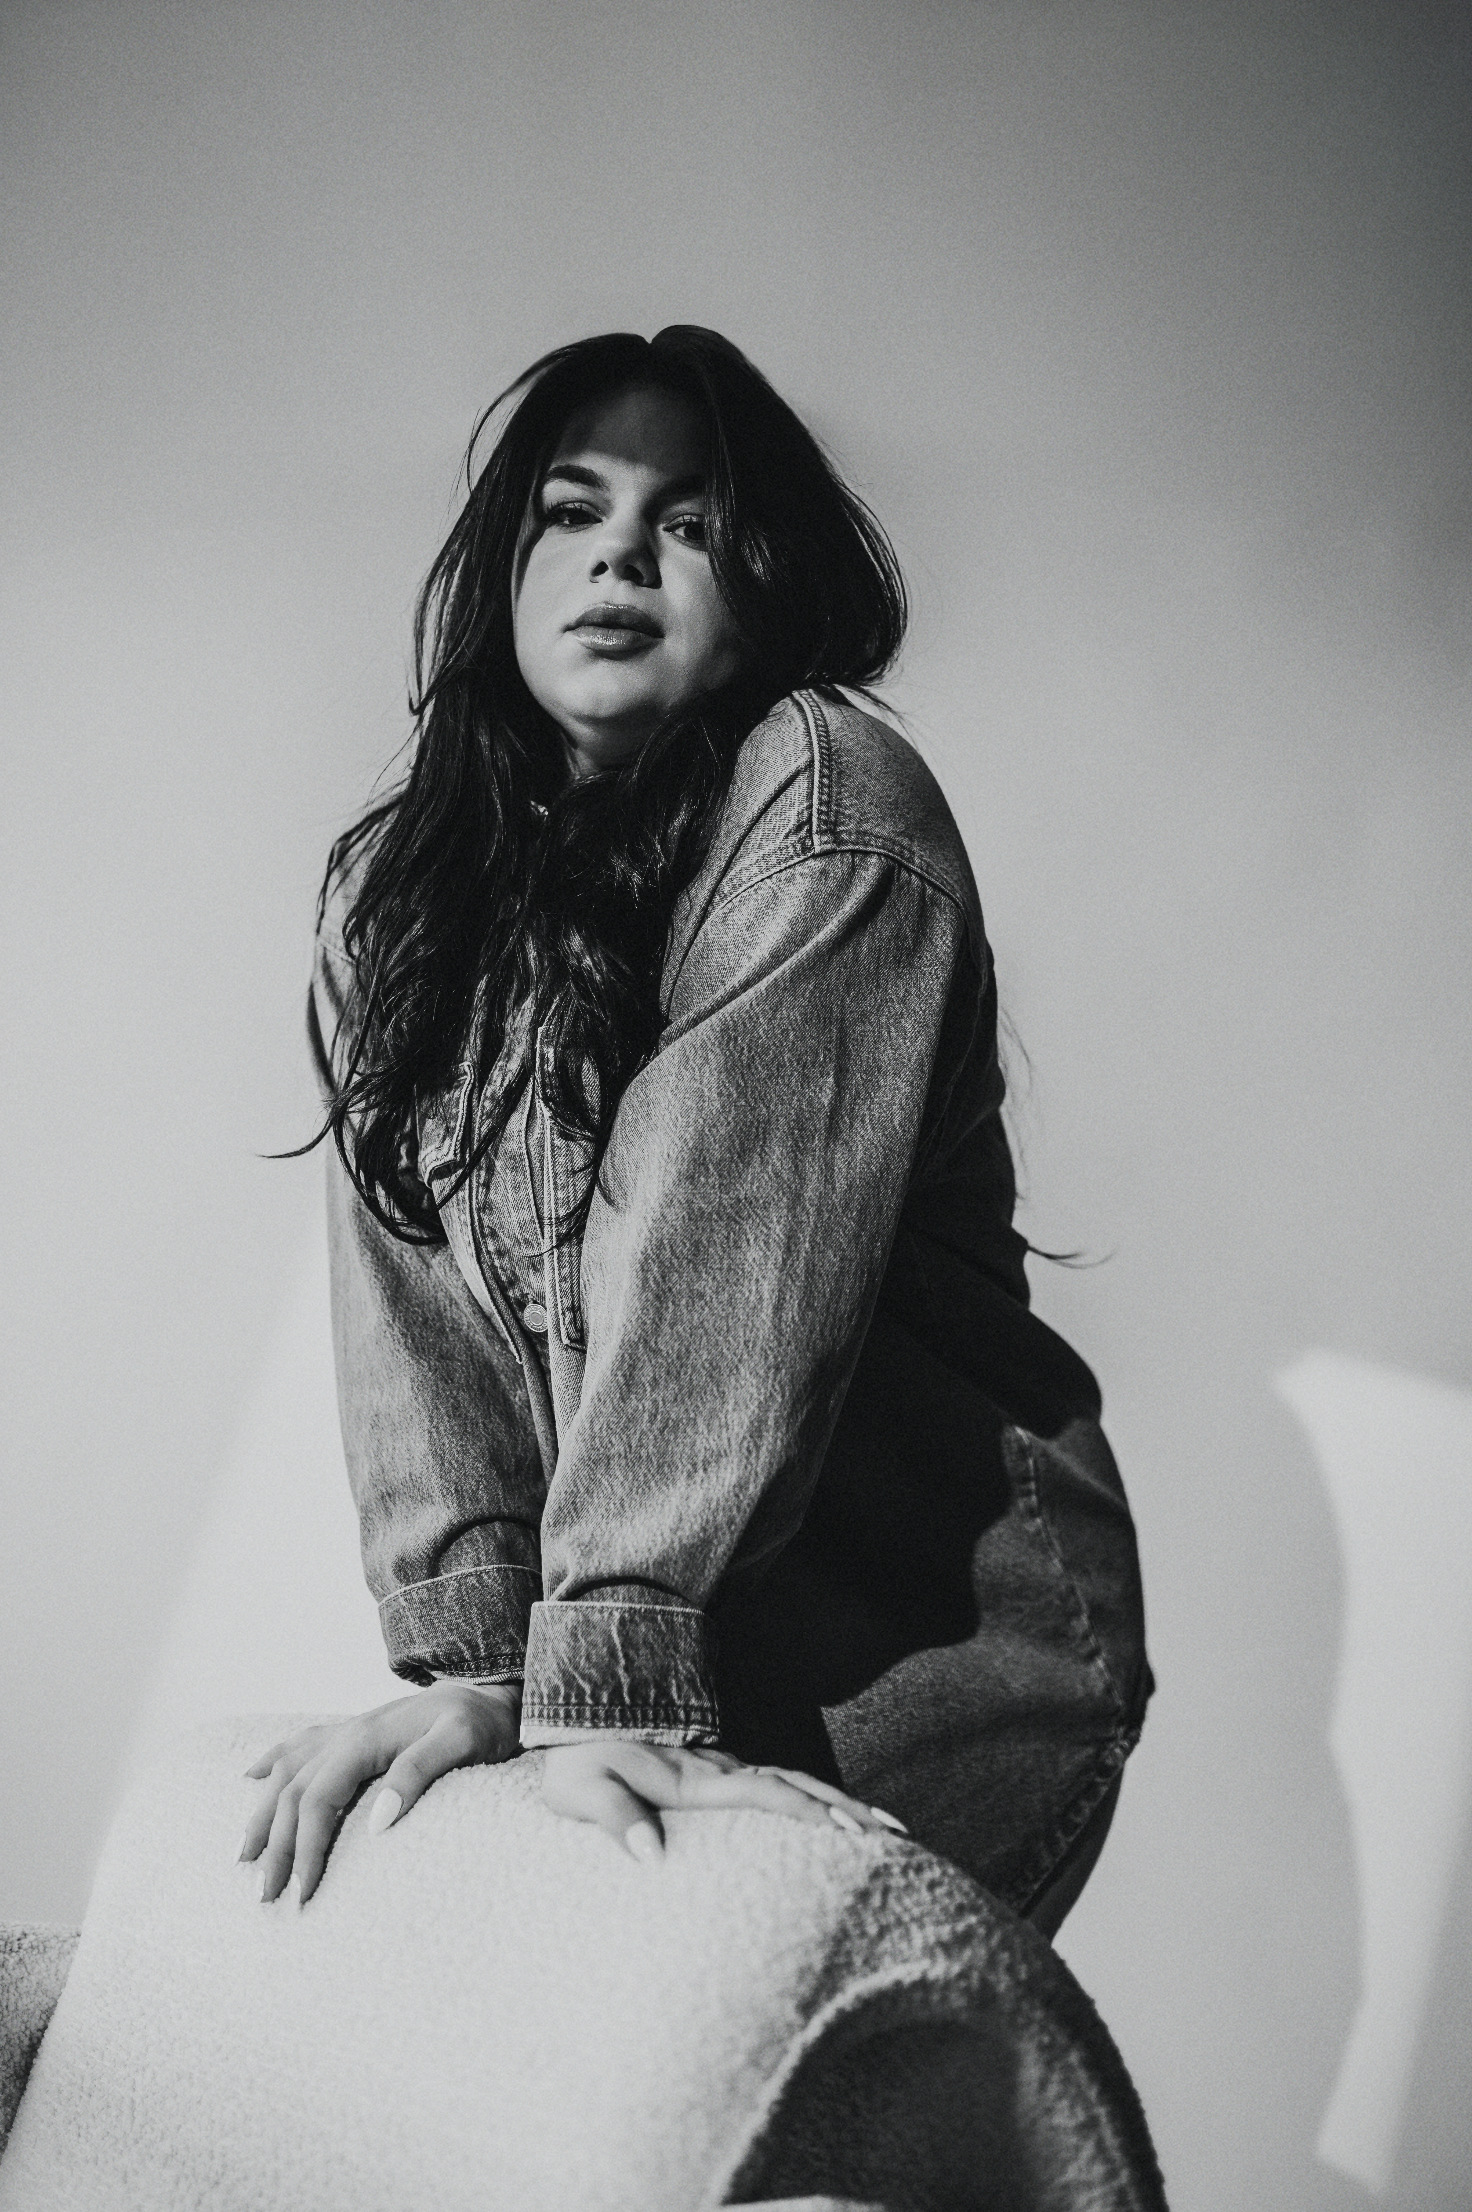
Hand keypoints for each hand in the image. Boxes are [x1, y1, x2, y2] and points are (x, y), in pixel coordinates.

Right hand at [239, 1681, 521, 1904]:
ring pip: (286, 1773)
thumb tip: (377, 1821)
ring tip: (242, 1857)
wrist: (490, 1688)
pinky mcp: (354, 1733)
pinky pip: (299, 1746)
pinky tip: (251, 1778)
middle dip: (275, 1847)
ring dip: (262, 1814)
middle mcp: (346, 1733)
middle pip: (293, 1793)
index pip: (317, 1801)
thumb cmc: (481, 1721)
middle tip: (266, 1898)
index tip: (303, 1892)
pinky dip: (271, 1762)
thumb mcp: (462, 1742)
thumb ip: (419, 1772)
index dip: (305, 1848)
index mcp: (365, 1739)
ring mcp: (347, 1731)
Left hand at [539, 1740, 908, 1861]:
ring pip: (793, 1780)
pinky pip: (777, 1783)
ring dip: (840, 1801)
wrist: (571, 1709)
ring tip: (886, 1827)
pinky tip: (833, 1816)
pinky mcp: (714, 1773)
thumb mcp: (580, 1787)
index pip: (764, 1793)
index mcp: (692, 1779)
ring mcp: (720, 1767)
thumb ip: (614, 1816)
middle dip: (847, 1809)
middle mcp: (717, 1769)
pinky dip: (813, 1797)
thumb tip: (651, 1857)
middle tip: (897, 1835)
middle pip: (796, 1784)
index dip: (808, 1812)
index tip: (851, 1832)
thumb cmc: (573, 1757)